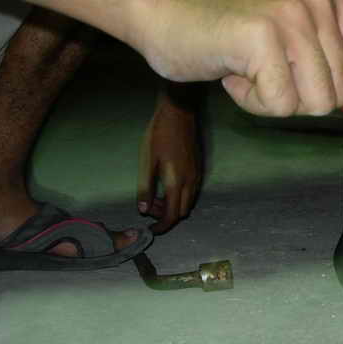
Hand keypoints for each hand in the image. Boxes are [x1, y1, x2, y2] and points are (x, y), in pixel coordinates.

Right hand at [135, 0, 342, 152]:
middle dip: (301, 100)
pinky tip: (234, 74)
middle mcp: (319, 0)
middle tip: (266, 73)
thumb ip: (334, 65)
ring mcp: (291, 15)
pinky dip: (252, 102)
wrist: (166, 14)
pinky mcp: (264, 36)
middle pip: (339, 96)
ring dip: (275, 102)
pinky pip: (279, 104)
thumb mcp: (296, 42)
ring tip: (249, 71)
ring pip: (312, 103)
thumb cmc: (231, 37)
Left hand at [137, 83, 201, 233]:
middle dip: (167, 215)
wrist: (179, 114)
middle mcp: (191, 183)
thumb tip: (143, 210)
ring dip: (174, 205)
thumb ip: (145, 187)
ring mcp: (197, 176)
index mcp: (176, 183)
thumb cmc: (158, 136)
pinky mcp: (199, 169)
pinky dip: (180, 196)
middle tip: (150, 206)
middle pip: (183, 211)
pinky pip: (192, 191)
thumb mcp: (147, 162)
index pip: (173, 215)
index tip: (151, 230)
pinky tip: (167, 184)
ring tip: (157, 195)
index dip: (163, 226)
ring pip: (189, 201)